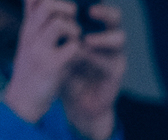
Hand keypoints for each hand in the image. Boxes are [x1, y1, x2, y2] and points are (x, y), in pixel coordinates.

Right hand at [1, 0, 84, 124]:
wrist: (23, 102)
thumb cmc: (31, 71)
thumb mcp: (28, 42)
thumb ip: (33, 21)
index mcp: (27, 28)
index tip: (65, 10)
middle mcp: (31, 35)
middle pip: (48, 4)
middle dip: (68, 9)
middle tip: (74, 24)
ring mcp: (40, 50)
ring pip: (60, 24)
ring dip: (75, 31)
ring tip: (76, 42)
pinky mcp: (52, 67)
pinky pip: (74, 48)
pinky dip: (82, 51)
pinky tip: (79, 59)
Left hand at [60, 3, 126, 139]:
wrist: (74, 101)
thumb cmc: (65, 70)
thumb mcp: (54, 45)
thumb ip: (47, 23)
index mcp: (94, 28)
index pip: (98, 7)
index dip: (93, 2)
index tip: (79, 1)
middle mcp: (107, 39)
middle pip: (115, 17)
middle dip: (106, 12)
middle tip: (91, 12)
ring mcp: (114, 56)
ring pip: (120, 39)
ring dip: (104, 38)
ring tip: (86, 40)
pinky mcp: (115, 74)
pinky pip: (111, 63)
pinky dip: (97, 59)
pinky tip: (83, 57)